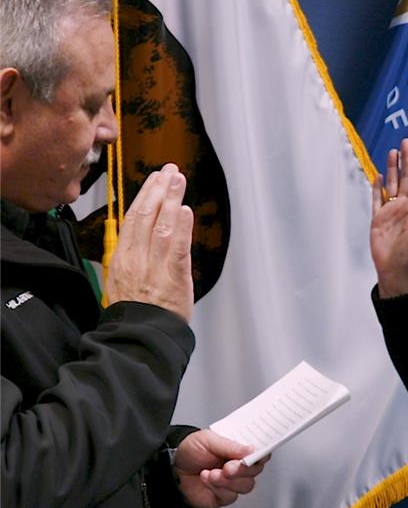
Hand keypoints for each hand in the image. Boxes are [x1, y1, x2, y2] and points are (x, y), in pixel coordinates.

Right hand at [105, 163, 194, 321]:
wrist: (139, 336)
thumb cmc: (135, 311)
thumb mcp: (122, 280)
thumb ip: (131, 256)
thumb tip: (139, 236)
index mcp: (122, 257)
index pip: (132, 219)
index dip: (144, 196)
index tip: (154, 179)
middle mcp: (135, 258)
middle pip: (145, 216)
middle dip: (158, 190)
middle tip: (169, 171)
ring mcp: (153, 267)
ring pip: (161, 226)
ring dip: (171, 200)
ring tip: (179, 180)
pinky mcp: (172, 278)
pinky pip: (176, 248)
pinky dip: (181, 228)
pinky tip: (185, 210)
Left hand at [173, 430, 267, 507]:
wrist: (171, 469)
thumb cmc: (190, 450)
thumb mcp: (209, 440)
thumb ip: (230, 445)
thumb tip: (251, 449)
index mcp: (239, 449)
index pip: (260, 451)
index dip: (261, 454)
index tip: (254, 455)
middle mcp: (239, 465)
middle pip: (256, 471)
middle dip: (242, 469)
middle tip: (228, 466)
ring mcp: (233, 482)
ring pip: (246, 485)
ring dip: (228, 480)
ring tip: (212, 473)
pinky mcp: (223, 496)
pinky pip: (230, 496)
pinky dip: (217, 488)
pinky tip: (207, 479)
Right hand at [370, 139, 407, 296]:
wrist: (395, 273)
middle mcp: (406, 207)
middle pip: (406, 178)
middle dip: (407, 160)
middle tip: (407, 141)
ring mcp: (392, 212)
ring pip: (392, 185)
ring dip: (393, 169)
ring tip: (393, 151)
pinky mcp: (378, 219)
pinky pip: (377, 199)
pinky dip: (377, 187)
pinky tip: (378, 175)